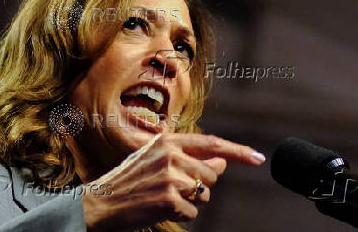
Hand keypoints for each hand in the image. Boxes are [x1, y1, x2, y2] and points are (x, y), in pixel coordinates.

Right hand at [82, 132, 264, 230]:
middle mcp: (170, 154)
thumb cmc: (129, 182)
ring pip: (203, 195)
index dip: (237, 151)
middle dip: (200, 186)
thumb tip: (221, 162)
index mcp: (167, 141)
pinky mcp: (170, 199)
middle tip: (173, 188)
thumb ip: (189, 158)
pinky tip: (159, 208)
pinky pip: (192, 213)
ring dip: (189, 201)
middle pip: (211, 174)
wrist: (100, 204)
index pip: (211, 143)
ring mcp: (170, 176)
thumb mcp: (156, 160)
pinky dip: (180, 215)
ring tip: (163, 197)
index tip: (257, 157)